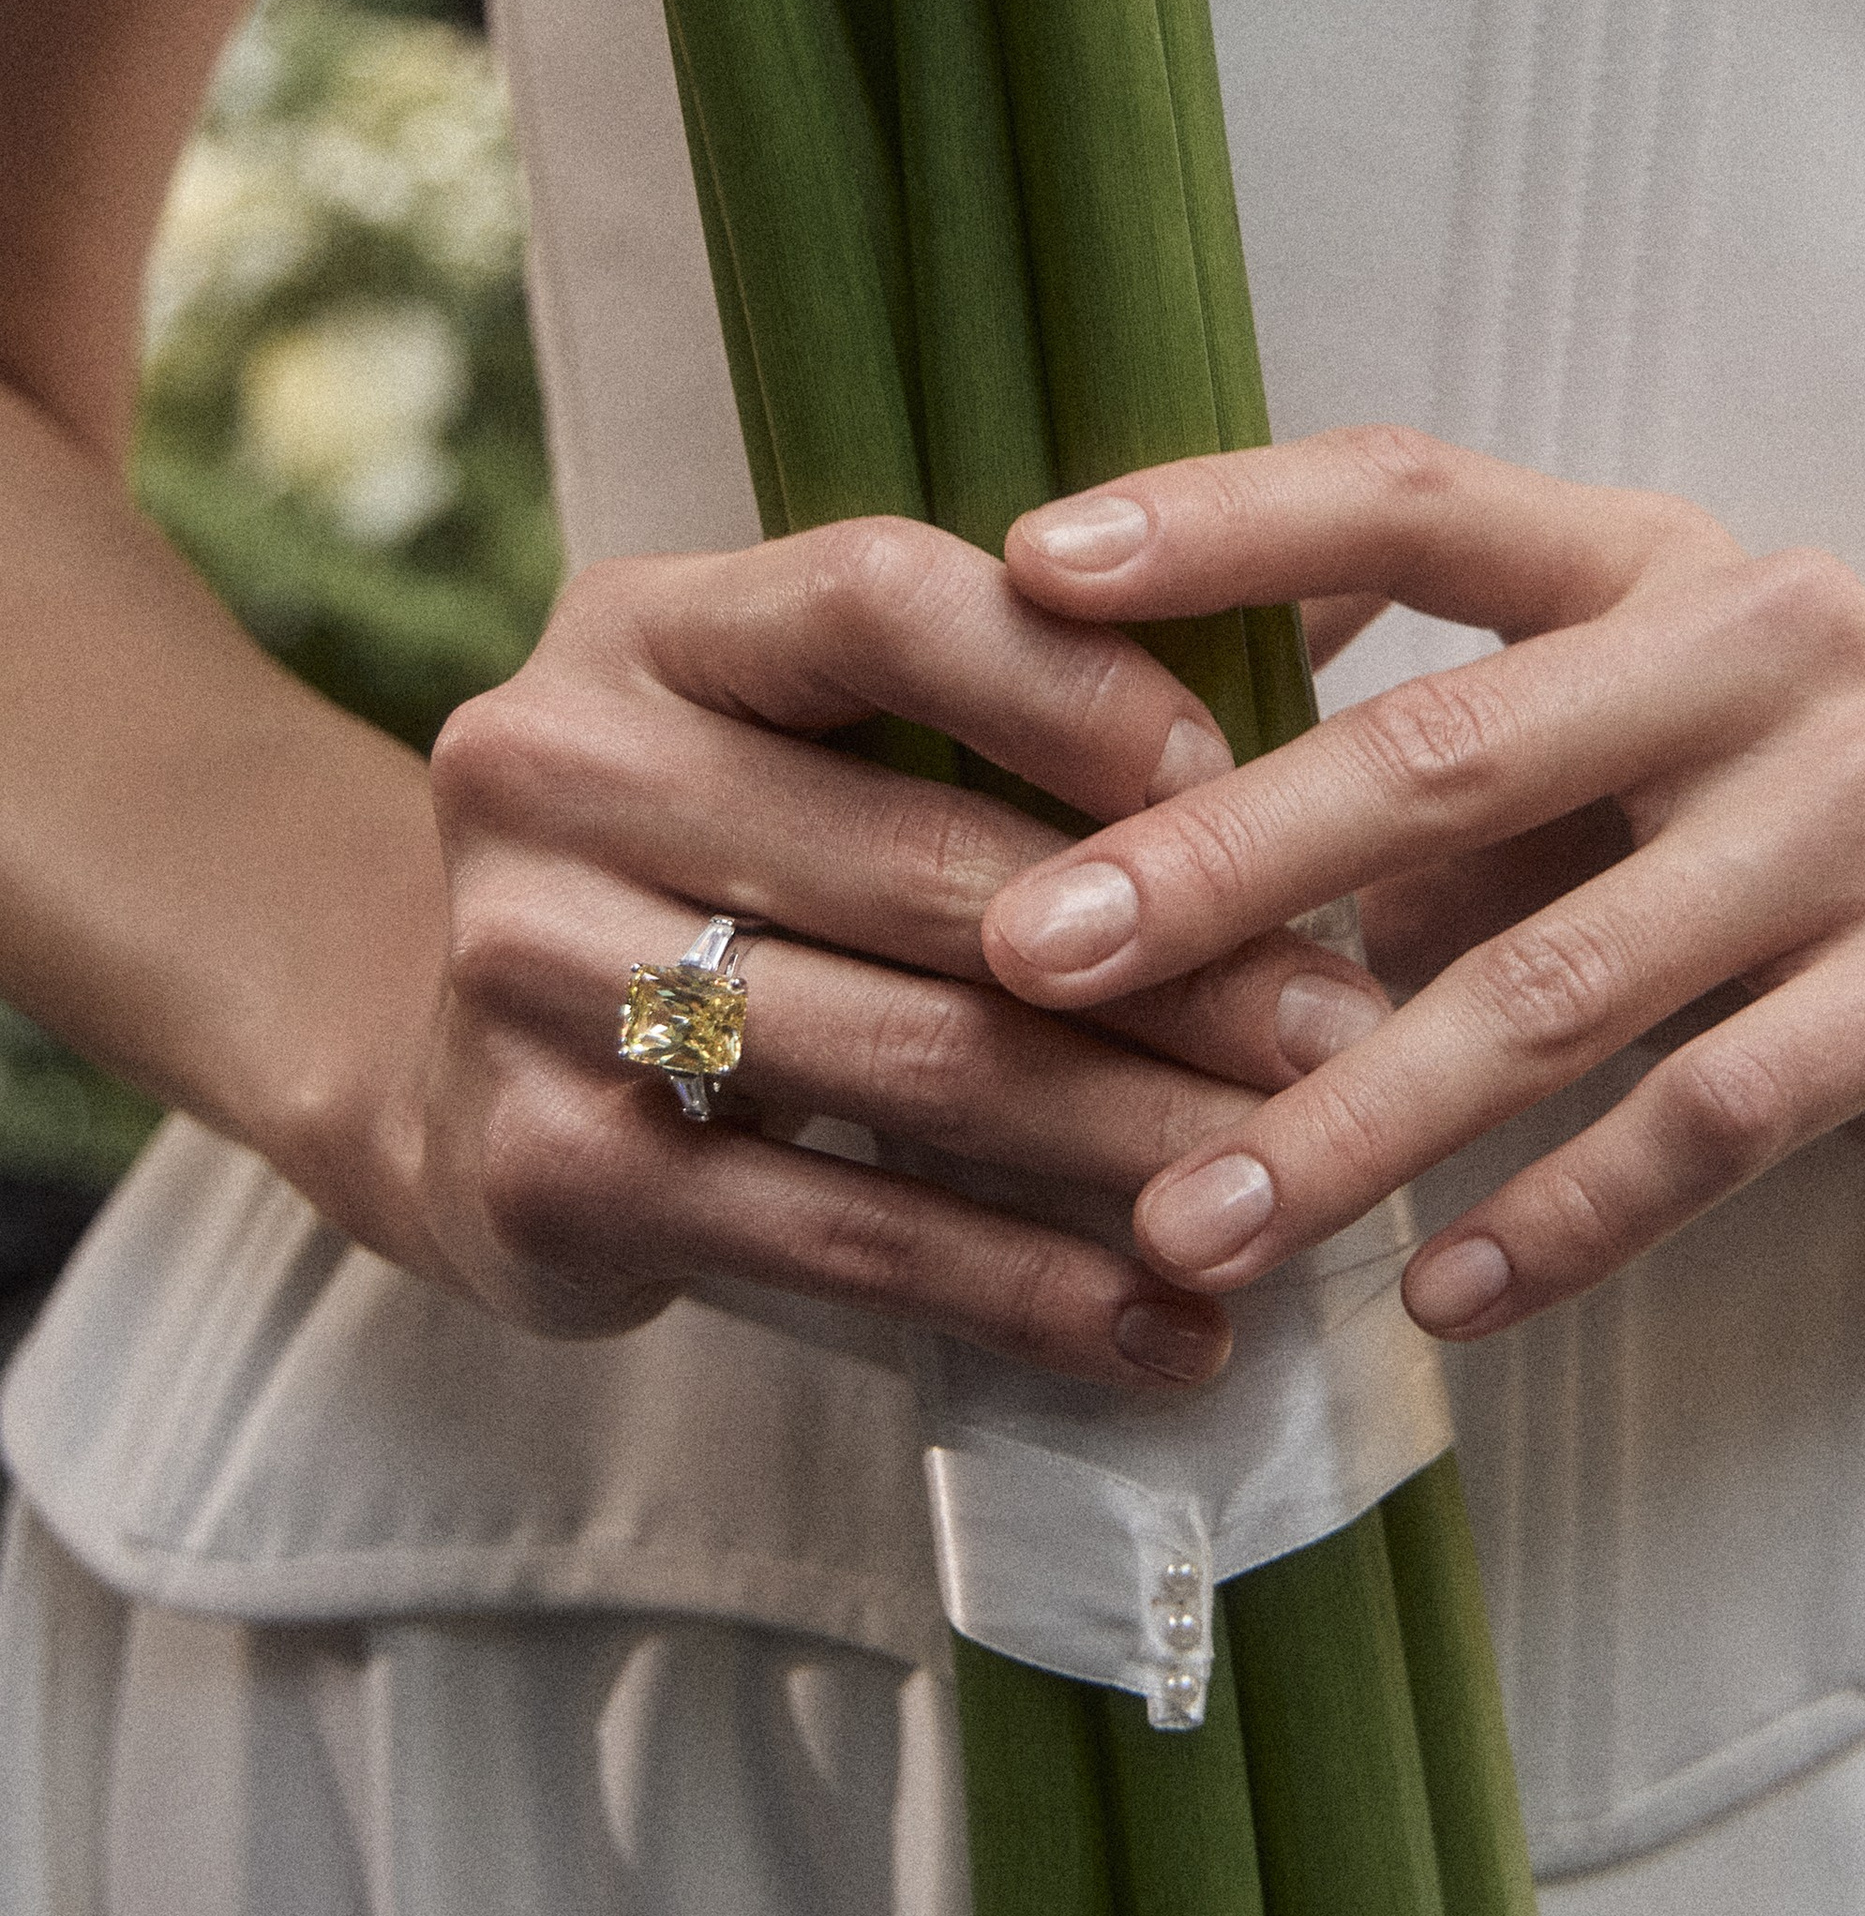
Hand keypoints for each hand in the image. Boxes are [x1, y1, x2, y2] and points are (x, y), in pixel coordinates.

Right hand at [407, 518, 1390, 1385]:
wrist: (450, 1069)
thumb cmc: (725, 865)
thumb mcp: (821, 722)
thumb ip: (1042, 668)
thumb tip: (1362, 587)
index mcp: (645, 624)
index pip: (880, 600)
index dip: (1081, 689)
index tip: (1253, 787)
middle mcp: (554, 770)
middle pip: (922, 863)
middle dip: (1176, 960)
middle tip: (1351, 1029)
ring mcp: (530, 974)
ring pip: (908, 1062)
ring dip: (1135, 1137)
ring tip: (1306, 1185)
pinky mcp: (546, 1169)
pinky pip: (843, 1238)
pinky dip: (1028, 1292)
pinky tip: (1171, 1328)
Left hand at [981, 429, 1864, 1338]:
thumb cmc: (1731, 842)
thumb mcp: (1579, 759)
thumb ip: (1396, 767)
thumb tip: (1095, 829)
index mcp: (1644, 554)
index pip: (1408, 498)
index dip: (1218, 522)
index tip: (1024, 571)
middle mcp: (1767, 645)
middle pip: (1448, 753)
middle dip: (1221, 868)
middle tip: (1035, 960)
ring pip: (1558, 984)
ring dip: (1354, 1119)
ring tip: (1190, 1223)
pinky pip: (1706, 1121)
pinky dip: (1556, 1223)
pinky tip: (1429, 1299)